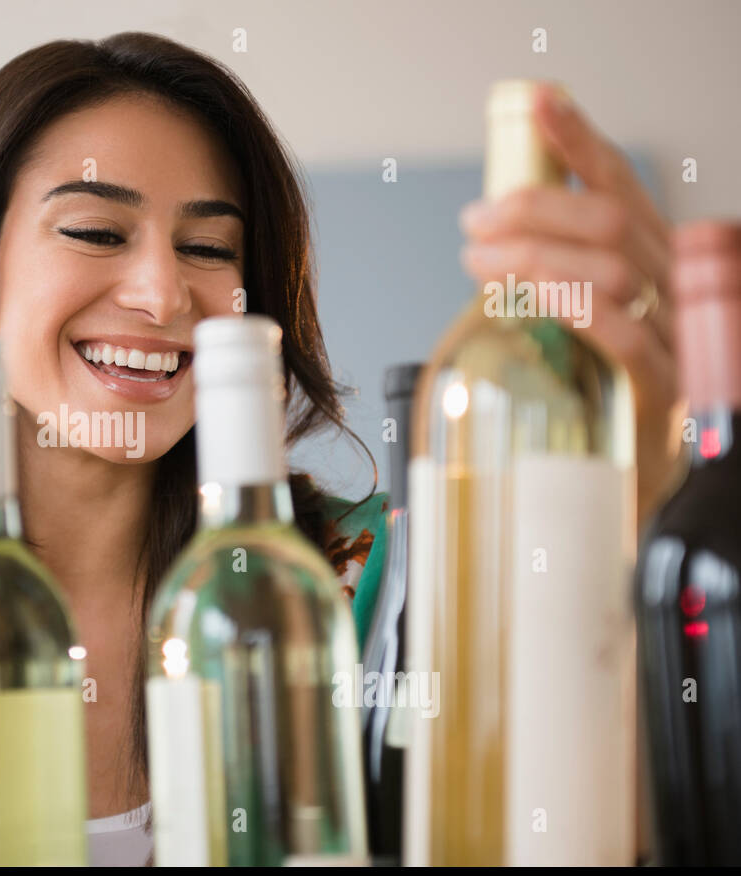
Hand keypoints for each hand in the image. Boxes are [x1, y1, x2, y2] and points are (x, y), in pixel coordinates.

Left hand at [458, 84, 684, 524]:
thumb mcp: (583, 329)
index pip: (621, 189)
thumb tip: (495, 237)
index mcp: (656, 266)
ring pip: (611, 269)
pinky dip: (571, 304)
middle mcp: (677, 291)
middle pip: (610, 221)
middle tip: (475, 219)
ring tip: (477, 256)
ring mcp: (677, 340)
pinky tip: (524, 292)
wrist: (644, 492)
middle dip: (534, 207)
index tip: (537, 106)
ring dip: (534, 252)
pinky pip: (622, 335)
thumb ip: (557, 279)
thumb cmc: (604, 406)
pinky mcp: (664, 393)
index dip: (579, 144)